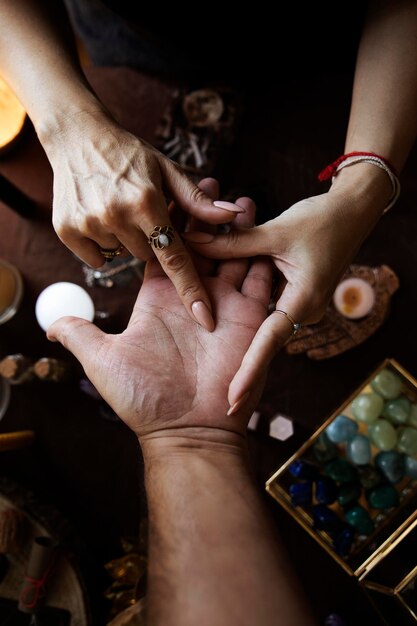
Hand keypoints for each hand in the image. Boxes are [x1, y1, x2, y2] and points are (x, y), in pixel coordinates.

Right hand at [44, 108, 243, 330]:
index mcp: (146, 202)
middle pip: (147, 256)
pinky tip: (99, 218)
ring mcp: (88, 224)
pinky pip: (97, 258)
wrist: (76, 137)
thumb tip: (233, 216)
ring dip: (126, 241)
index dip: (190, 288)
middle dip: (151, 241)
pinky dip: (102, 245)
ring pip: (122, 256)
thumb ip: (197, 201)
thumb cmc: (129, 154)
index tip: (204, 317)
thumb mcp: (166, 170)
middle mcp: (116, 215)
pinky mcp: (66, 231)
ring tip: (118, 209)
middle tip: (142, 214)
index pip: (174, 255)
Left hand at [47, 179, 272, 441]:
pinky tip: (261, 228)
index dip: (166, 219)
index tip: (168, 188)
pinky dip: (260, 253)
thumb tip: (49, 323)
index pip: (163, 247)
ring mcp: (222, 304)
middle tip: (211, 181)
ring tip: (238, 198)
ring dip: (237, 228)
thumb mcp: (103, 361)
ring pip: (233, 254)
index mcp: (158, 297)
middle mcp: (192, 295)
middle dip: (206, 214)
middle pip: (201, 243)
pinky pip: (258, 278)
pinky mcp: (249, 316)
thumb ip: (79, 334)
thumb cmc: (143, 398)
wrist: (187, 431)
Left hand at [183, 174, 390, 410]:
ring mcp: (295, 304)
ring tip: (203, 362)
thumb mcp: (276, 231)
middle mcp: (300, 310)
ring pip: (256, 318)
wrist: (354, 211)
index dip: (249, 372)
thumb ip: (234, 242)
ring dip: (234, 325)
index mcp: (303, 302)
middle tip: (215, 400)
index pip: (269, 341)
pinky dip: (242, 299)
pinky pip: (261, 301)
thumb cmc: (324, 220)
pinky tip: (217, 299)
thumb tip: (191, 241)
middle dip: (237, 364)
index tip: (232, 400)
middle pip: (259, 338)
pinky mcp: (290, 294)